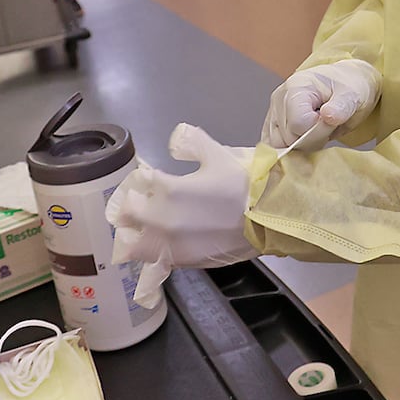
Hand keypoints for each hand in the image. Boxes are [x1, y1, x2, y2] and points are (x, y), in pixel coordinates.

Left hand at [106, 124, 254, 307]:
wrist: (272, 218)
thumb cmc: (246, 184)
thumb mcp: (218, 153)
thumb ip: (191, 142)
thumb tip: (175, 137)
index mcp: (168, 189)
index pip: (138, 183)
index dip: (140, 180)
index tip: (148, 179)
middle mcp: (162, 220)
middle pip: (127, 215)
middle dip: (131, 206)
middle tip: (141, 201)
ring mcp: (171, 245)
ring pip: (133, 244)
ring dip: (134, 233)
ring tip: (144, 228)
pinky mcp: (183, 262)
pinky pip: (156, 260)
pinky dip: (154, 251)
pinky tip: (164, 243)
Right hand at [262, 60, 381, 148]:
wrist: (342, 85)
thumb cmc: (346, 88)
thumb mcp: (351, 94)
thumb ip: (341, 107)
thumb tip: (328, 116)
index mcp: (297, 86)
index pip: (298, 123)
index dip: (318, 131)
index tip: (331, 123)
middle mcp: (279, 97)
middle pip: (288, 137)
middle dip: (311, 140)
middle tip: (327, 128)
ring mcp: (273, 111)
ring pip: (278, 144)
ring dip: (300, 146)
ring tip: (317, 131)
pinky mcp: (272, 123)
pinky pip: (273, 145)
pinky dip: (290, 148)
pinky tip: (306, 138)